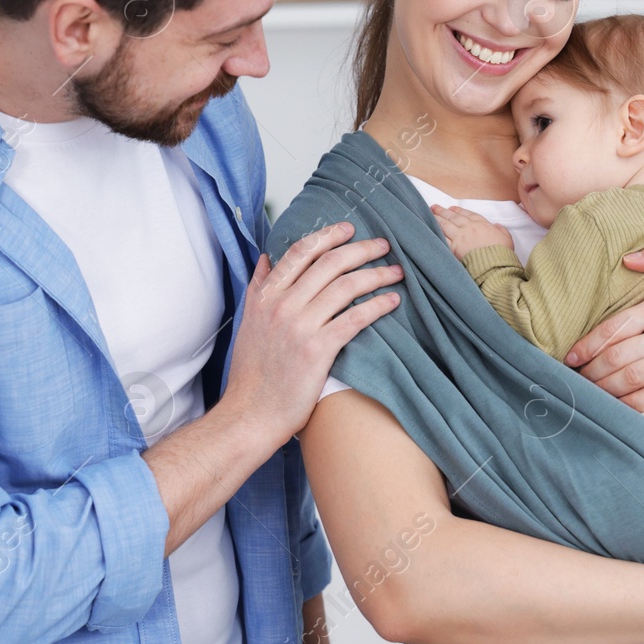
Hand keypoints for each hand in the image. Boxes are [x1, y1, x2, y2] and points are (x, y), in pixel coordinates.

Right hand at [223, 222, 401, 441]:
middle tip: (382, 245)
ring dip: (376, 275)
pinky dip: (377, 305)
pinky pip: (355, 318)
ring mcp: (299, 326)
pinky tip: (392, 300)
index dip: (327, 236)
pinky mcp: (318, 349)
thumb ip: (257, 288)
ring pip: (346, 286)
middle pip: (329, 263)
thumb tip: (264, 259)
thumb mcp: (248, 323)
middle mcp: (281, 305)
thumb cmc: (252, 374)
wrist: (251, 413)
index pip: (300, 252)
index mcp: (265, 296)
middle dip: (361, 249)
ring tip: (395, 272)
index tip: (348, 229)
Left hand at [430, 204, 512, 260]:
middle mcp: (469, 228)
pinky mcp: (453, 248)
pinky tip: (429, 229)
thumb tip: (497, 226)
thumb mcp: (507, 238)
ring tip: (429, 214)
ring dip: (436, 218)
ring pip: (445, 224)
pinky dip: (435, 233)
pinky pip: (442, 238)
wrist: (495, 265)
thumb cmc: (502, 253)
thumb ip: (501, 230)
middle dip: (443, 211)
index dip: (458, 211)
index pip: (467, 214)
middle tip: (434, 207)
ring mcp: (460, 237)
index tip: (451, 209)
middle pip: (453, 217)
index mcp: (482, 224)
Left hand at [563, 241, 643, 410]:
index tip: (570, 356)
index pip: (616, 326)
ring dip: (605, 389)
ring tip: (588, 393)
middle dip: (591, 370)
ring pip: (633, 378)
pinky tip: (617, 407)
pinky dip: (632, 404)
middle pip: (618, 356)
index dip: (588, 344)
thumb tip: (627, 259)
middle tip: (573, 379)